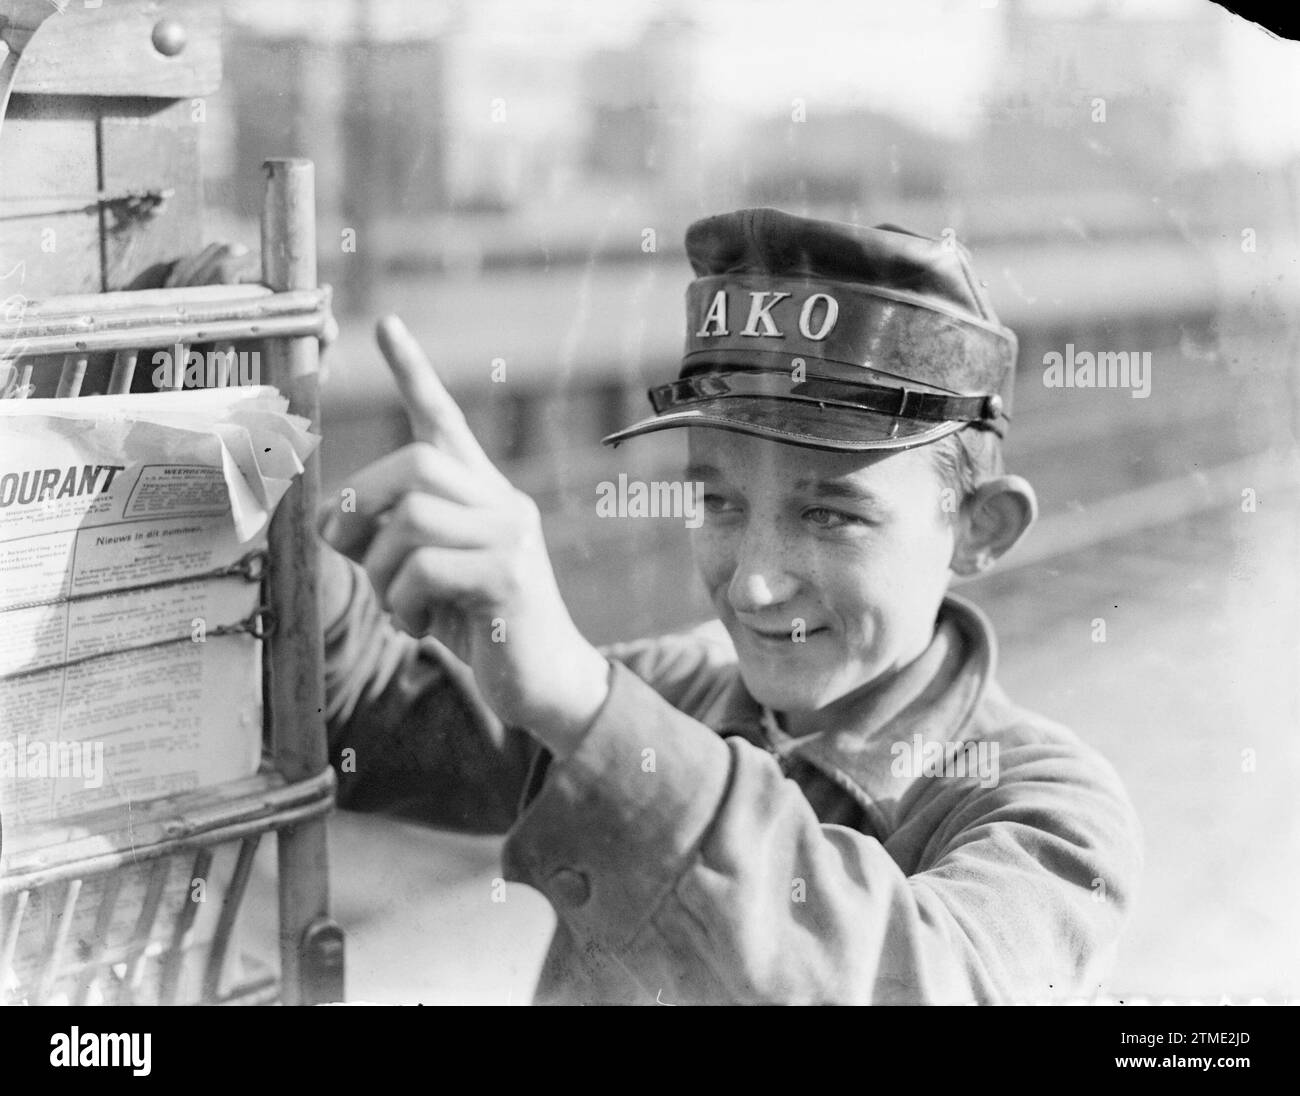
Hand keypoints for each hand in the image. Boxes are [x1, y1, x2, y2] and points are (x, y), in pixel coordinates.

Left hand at [319, 315, 609, 755]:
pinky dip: (404, 601)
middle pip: (414, 462)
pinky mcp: (510, 577)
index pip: (445, 420)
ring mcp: (511, 536)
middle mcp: (502, 502)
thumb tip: (336, 521)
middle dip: (364, 501)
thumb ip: (387, 540)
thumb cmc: (480, 625)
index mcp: (482, 494)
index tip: (386, 325)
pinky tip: (421, 626)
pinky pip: (427, 568)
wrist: (544, 682)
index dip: (415, 373)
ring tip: (401, 606)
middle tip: (350, 547)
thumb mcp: (423, 575)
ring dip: (383, 570)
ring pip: (414, 517)